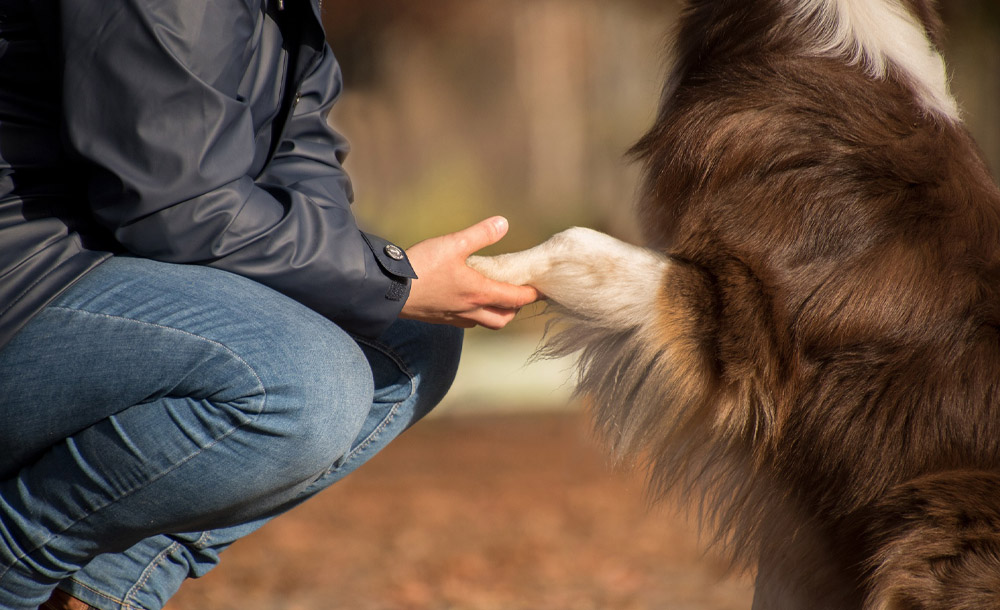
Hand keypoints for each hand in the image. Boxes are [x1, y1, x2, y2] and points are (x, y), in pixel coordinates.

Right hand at [399, 217, 540, 328]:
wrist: (388, 290)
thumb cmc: (421, 267)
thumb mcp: (452, 244)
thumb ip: (480, 234)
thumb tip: (503, 223)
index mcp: (479, 292)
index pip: (515, 299)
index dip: (531, 294)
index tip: (541, 289)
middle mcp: (470, 310)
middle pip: (503, 318)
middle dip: (514, 309)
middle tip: (519, 295)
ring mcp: (455, 317)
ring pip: (484, 322)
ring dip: (495, 313)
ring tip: (496, 298)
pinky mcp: (440, 319)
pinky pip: (466, 321)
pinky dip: (475, 314)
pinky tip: (468, 300)